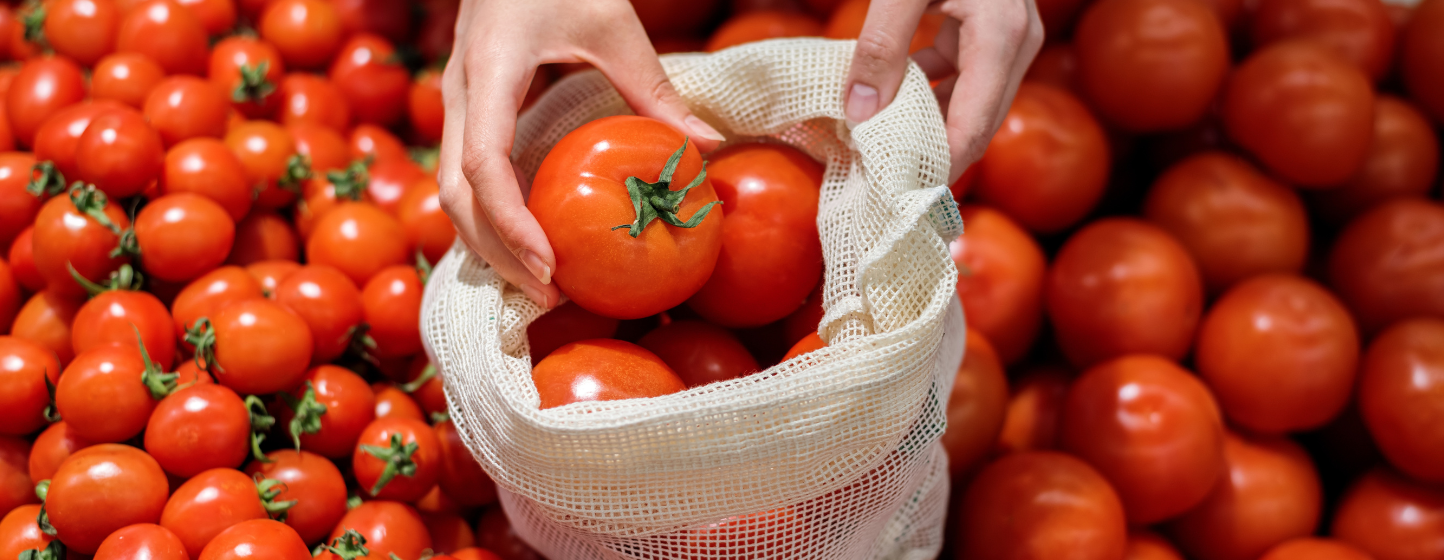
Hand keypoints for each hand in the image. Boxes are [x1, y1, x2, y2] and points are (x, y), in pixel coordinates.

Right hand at [437, 0, 725, 308]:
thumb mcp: (613, 24)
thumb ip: (654, 87)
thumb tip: (708, 148)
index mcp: (490, 69)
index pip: (482, 161)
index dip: (510, 221)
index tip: (547, 264)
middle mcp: (460, 92)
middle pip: (456, 195)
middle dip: (498, 253)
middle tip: (552, 297)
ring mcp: (457, 103)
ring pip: (451, 193)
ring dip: (491, 245)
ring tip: (544, 287)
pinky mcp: (468, 110)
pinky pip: (464, 179)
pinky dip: (490, 221)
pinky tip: (529, 249)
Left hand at [842, 0, 1043, 183]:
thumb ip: (881, 46)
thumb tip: (861, 112)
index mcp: (1000, 36)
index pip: (974, 126)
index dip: (941, 167)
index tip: (903, 197)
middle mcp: (1017, 41)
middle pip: (979, 122)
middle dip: (934, 153)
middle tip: (889, 182)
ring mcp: (1009, 36)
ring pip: (971, 101)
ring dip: (929, 122)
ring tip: (883, 146)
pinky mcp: (992, 29)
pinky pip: (965, 75)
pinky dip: (931, 89)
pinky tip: (893, 96)